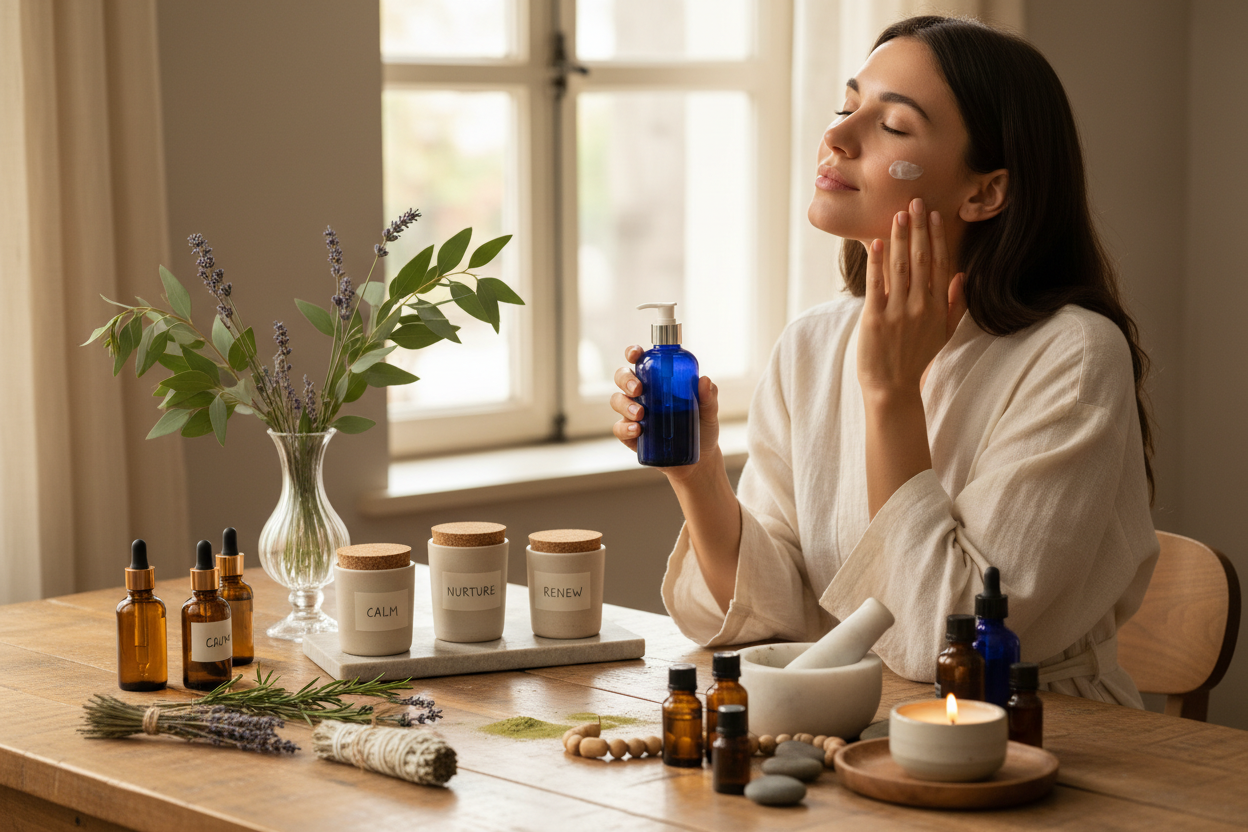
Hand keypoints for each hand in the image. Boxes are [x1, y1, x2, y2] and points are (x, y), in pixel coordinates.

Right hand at [611, 346, 720, 478]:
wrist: (698, 460)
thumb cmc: (701, 428)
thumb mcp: (709, 411)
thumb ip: (708, 396)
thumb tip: (704, 381)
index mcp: (658, 381)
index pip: (641, 361)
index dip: (633, 353)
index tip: (636, 354)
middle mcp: (643, 394)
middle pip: (623, 378)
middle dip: (626, 379)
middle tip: (638, 389)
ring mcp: (634, 414)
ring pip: (617, 400)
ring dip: (625, 404)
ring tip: (640, 414)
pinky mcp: (631, 435)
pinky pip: (619, 428)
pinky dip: (624, 428)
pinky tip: (637, 430)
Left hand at [856, 198, 966, 399]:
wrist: (893, 387)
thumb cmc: (916, 358)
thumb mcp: (945, 333)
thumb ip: (956, 304)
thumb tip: (962, 275)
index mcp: (938, 307)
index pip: (940, 264)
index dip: (937, 237)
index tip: (933, 215)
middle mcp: (921, 306)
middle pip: (922, 259)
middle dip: (918, 228)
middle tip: (914, 202)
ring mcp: (898, 312)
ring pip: (900, 267)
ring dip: (899, 238)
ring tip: (897, 215)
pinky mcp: (875, 319)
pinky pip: (876, 285)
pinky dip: (876, 263)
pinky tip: (875, 243)